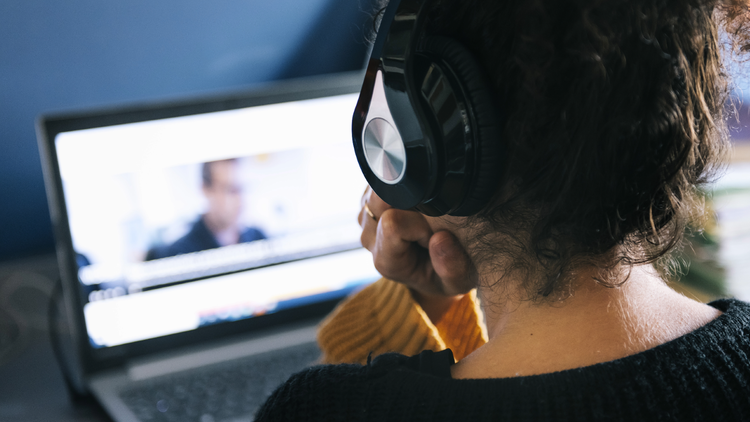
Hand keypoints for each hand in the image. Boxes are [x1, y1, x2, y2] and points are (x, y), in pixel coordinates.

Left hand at [358, 188, 476, 321]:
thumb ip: (452, 267)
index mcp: (386, 260)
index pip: (393, 224)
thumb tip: (440, 239)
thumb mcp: (458, 280)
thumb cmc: (447, 273)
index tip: (436, 233)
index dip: (419, 223)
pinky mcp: (369, 202)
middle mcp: (370, 239)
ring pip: (378, 188)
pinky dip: (401, 188)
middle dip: (411, 202)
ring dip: (405, 194)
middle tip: (430, 220)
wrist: (436, 268)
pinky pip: (381, 182)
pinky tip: (413, 207)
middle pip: (380, 200)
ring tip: (422, 215)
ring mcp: (366, 220)